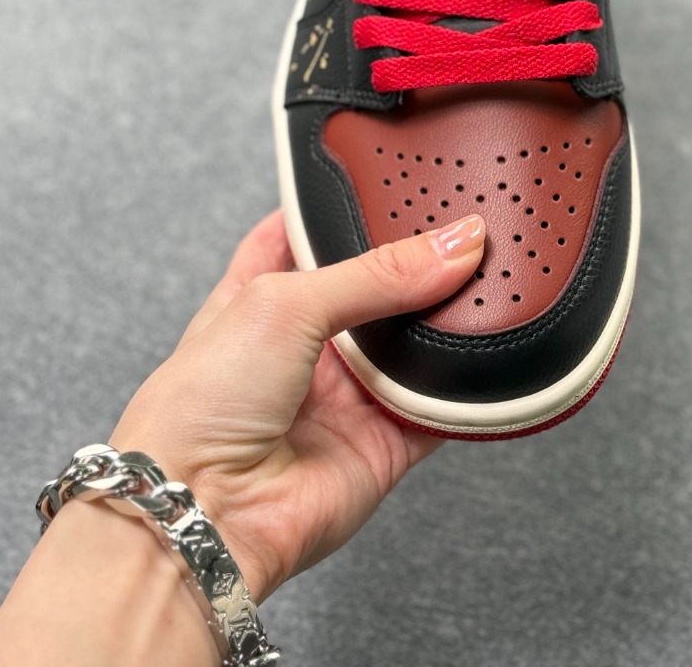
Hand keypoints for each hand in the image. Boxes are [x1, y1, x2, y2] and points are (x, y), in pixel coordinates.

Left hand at [111, 210, 485, 602]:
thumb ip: (376, 271)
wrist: (203, 513)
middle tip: (465, 226)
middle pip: (377, 287)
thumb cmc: (201, 404)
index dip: (344, 207)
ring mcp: (346, 395)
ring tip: (491, 277)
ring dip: (448, 318)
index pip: (306, 235)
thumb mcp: (284, 301)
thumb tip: (454, 242)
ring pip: (416, 342)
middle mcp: (306, 344)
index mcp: (262, 295)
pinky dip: (467, 387)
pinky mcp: (384, 443)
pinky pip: (441, 408)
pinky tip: (490, 352)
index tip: (395, 178)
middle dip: (416, 262)